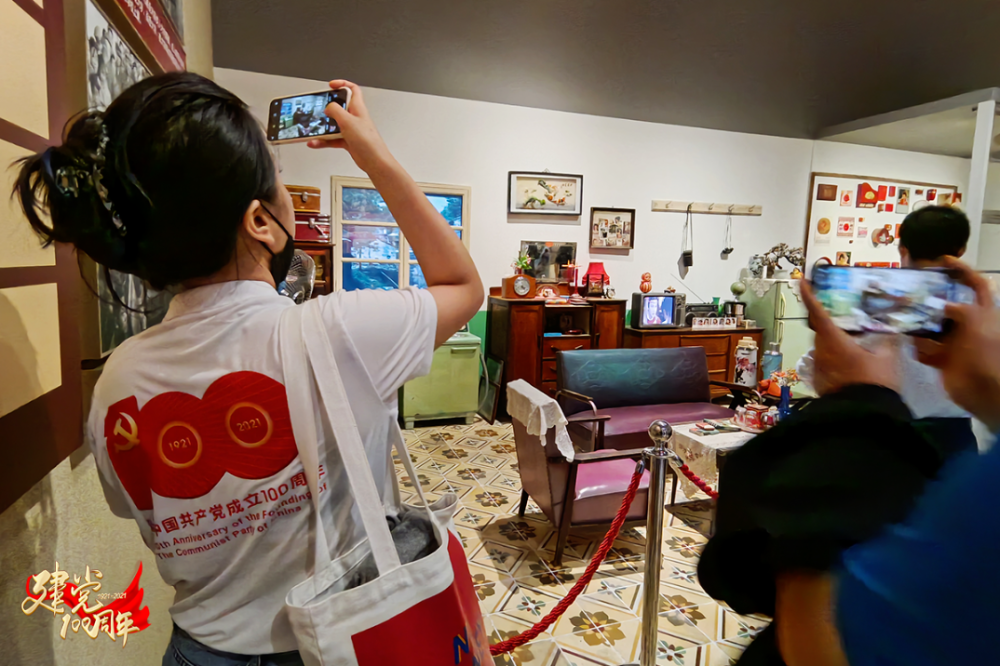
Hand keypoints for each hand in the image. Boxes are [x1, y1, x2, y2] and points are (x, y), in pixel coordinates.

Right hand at [307, 80, 395, 174]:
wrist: (375, 161)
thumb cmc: (368, 142)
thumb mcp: (348, 121)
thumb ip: (336, 110)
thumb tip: (328, 106)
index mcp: (357, 108)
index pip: (352, 89)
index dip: (342, 84)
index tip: (331, 85)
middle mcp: (354, 117)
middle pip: (339, 107)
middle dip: (327, 108)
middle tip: (317, 110)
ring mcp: (350, 129)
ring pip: (333, 124)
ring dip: (322, 128)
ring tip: (313, 131)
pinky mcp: (347, 140)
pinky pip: (332, 138)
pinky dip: (323, 140)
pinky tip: (316, 142)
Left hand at [800, 281, 901, 395]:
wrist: (863, 416)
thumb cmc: (875, 383)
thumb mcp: (888, 358)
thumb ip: (887, 340)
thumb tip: (892, 330)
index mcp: (833, 339)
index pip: (817, 312)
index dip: (809, 295)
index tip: (802, 281)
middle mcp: (820, 350)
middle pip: (821, 329)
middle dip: (831, 320)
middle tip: (847, 315)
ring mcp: (818, 366)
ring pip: (824, 345)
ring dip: (835, 340)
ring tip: (856, 339)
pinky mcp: (821, 380)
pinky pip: (827, 361)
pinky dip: (836, 356)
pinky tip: (853, 361)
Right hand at [913, 258, 999, 430]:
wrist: (984, 392)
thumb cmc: (984, 352)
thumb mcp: (976, 322)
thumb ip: (958, 309)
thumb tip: (939, 304)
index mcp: (983, 312)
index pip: (976, 284)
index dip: (962, 270)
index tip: (942, 260)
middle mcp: (969, 324)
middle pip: (946, 305)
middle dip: (929, 301)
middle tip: (908, 294)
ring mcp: (955, 342)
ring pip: (931, 327)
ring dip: (919, 328)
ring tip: (905, 322)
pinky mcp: (943, 359)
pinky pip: (925, 348)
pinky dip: (919, 349)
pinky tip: (916, 349)